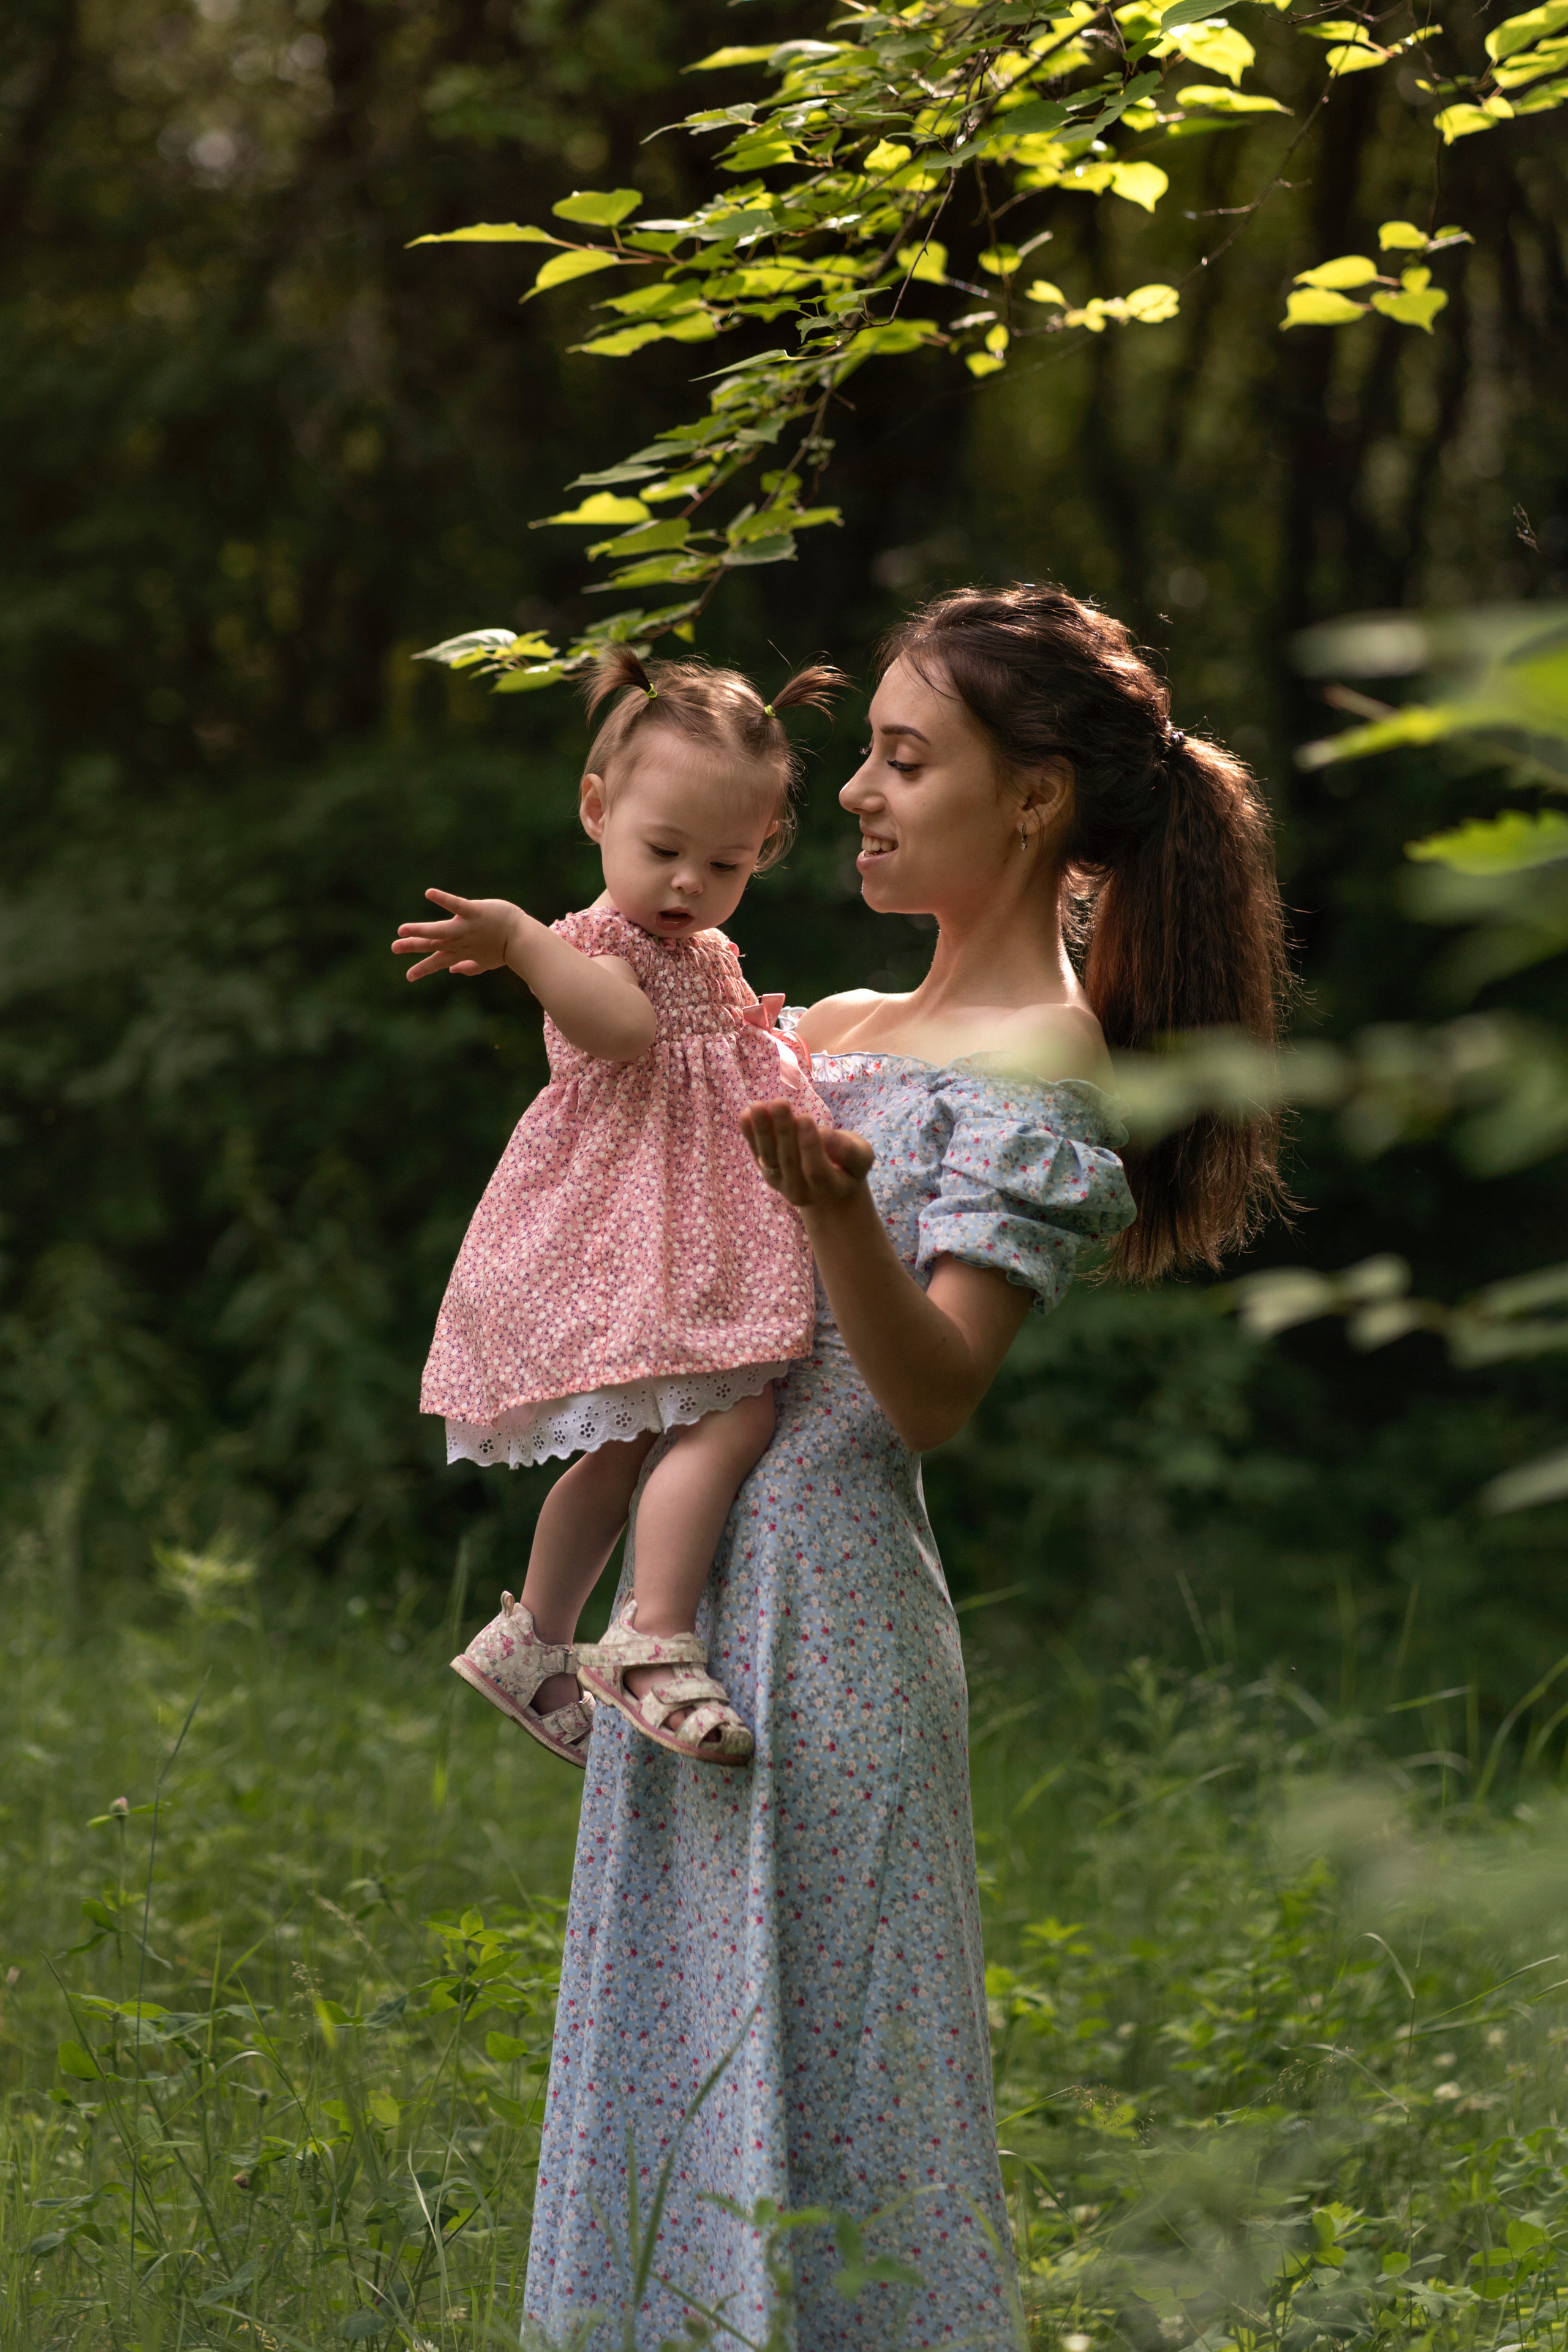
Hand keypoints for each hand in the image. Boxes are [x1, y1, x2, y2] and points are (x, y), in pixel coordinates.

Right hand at [392, 890, 522, 981]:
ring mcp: (466, 927)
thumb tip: (452, 971)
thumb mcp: (486, 962)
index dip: (423, 969)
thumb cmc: (505, 949)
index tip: (408, 977)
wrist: (524, 940)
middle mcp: (461, 942)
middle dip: (413, 947)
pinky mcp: (474, 912)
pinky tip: (429, 893)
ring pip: (439, 930)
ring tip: (403, 929)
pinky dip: (443, 899)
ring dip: (420, 930)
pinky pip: (456, 905)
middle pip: (433, 945)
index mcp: (461, 952)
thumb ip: (469, 967)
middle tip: (394, 947)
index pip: (438, 962)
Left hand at [740, 1100, 874, 1211]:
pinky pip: (757, 1153)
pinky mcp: (768, 1173)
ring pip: (769, 1157)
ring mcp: (781, 1184)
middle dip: (783, 1130)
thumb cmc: (849, 1166)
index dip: (810, 1146)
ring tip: (757, 1106)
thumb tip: (823, 1134)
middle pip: (789, 1161)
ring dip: (762, 1130)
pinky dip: (750, 1135)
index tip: (805, 1118)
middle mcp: (802, 1191)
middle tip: (779, 1102)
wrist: (828, 1188)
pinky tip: (745, 1114)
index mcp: (830, 1188)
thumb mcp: (861, 1157)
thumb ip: (847, 1151)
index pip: (816, 1171)